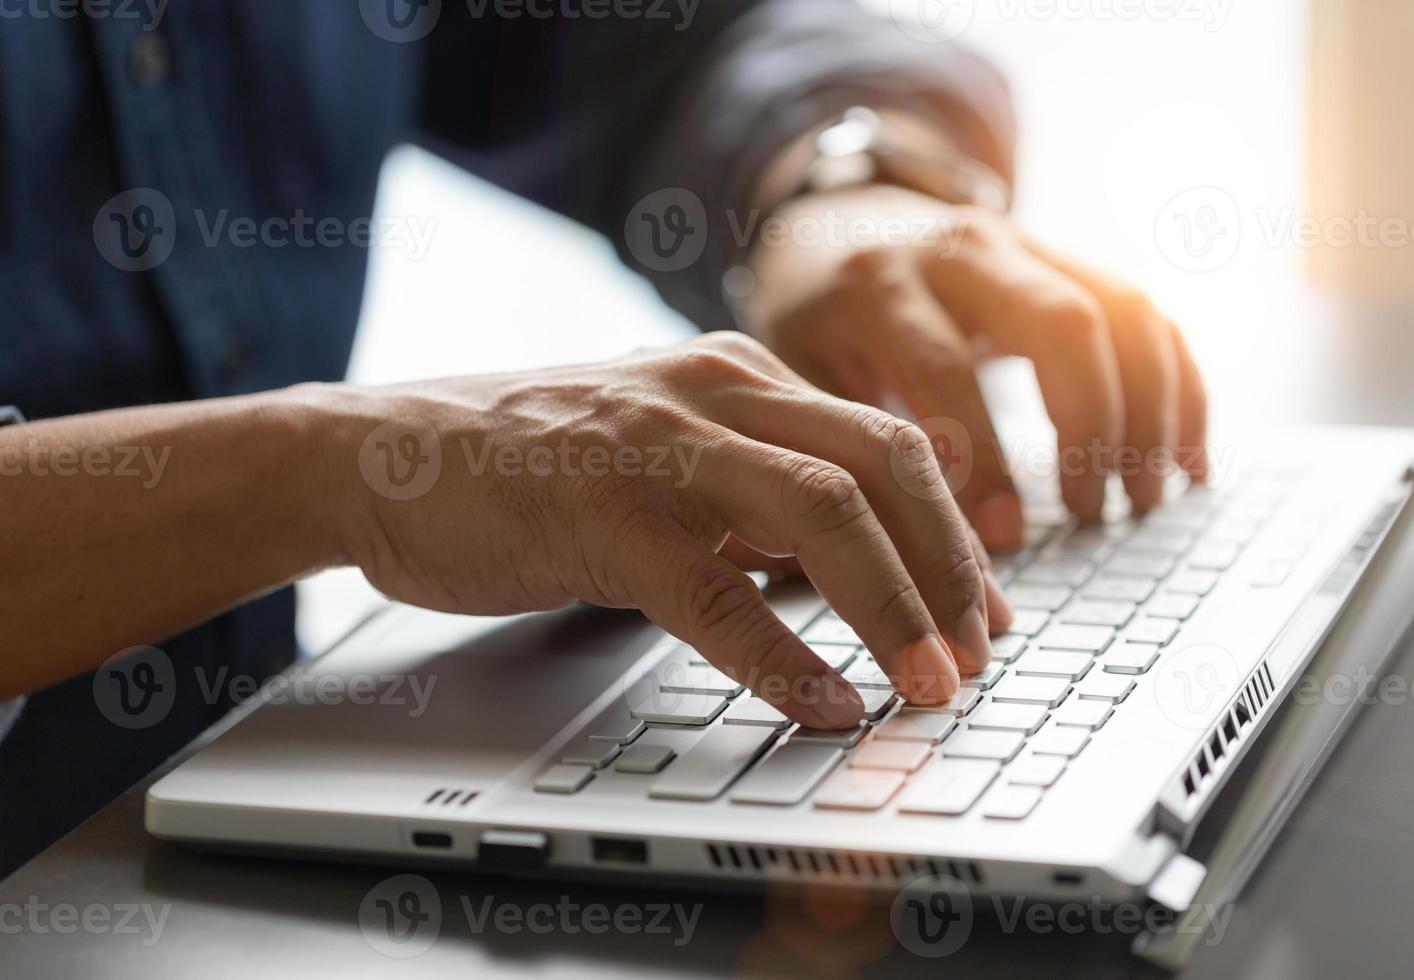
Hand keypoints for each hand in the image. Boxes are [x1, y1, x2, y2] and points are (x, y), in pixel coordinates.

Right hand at [321, 334, 1012, 727]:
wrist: (383, 455)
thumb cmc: (529, 464)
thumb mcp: (665, 453)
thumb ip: (753, 493)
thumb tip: (855, 569)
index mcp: (741, 377)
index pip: (891, 444)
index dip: (957, 538)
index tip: (985, 613)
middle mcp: (713, 392)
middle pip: (886, 465)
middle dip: (951, 570)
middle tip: (976, 657)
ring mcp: (655, 446)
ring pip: (823, 513)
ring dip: (895, 608)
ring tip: (928, 685)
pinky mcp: (596, 513)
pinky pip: (714, 592)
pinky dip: (781, 657)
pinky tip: (821, 704)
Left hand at [741, 184, 1208, 552]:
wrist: (834, 219)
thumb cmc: (813, 321)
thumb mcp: (800, 373)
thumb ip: (844, 444)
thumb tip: (884, 563)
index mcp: (876, 283)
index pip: (942, 370)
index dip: (979, 460)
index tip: (1005, 538)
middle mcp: (957, 249)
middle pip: (1057, 324)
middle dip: (1087, 427)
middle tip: (1092, 516)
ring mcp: (1021, 243)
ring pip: (1116, 312)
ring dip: (1147, 410)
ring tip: (1147, 499)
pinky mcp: (1065, 255)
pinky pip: (1145, 311)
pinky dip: (1179, 386)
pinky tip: (1189, 458)